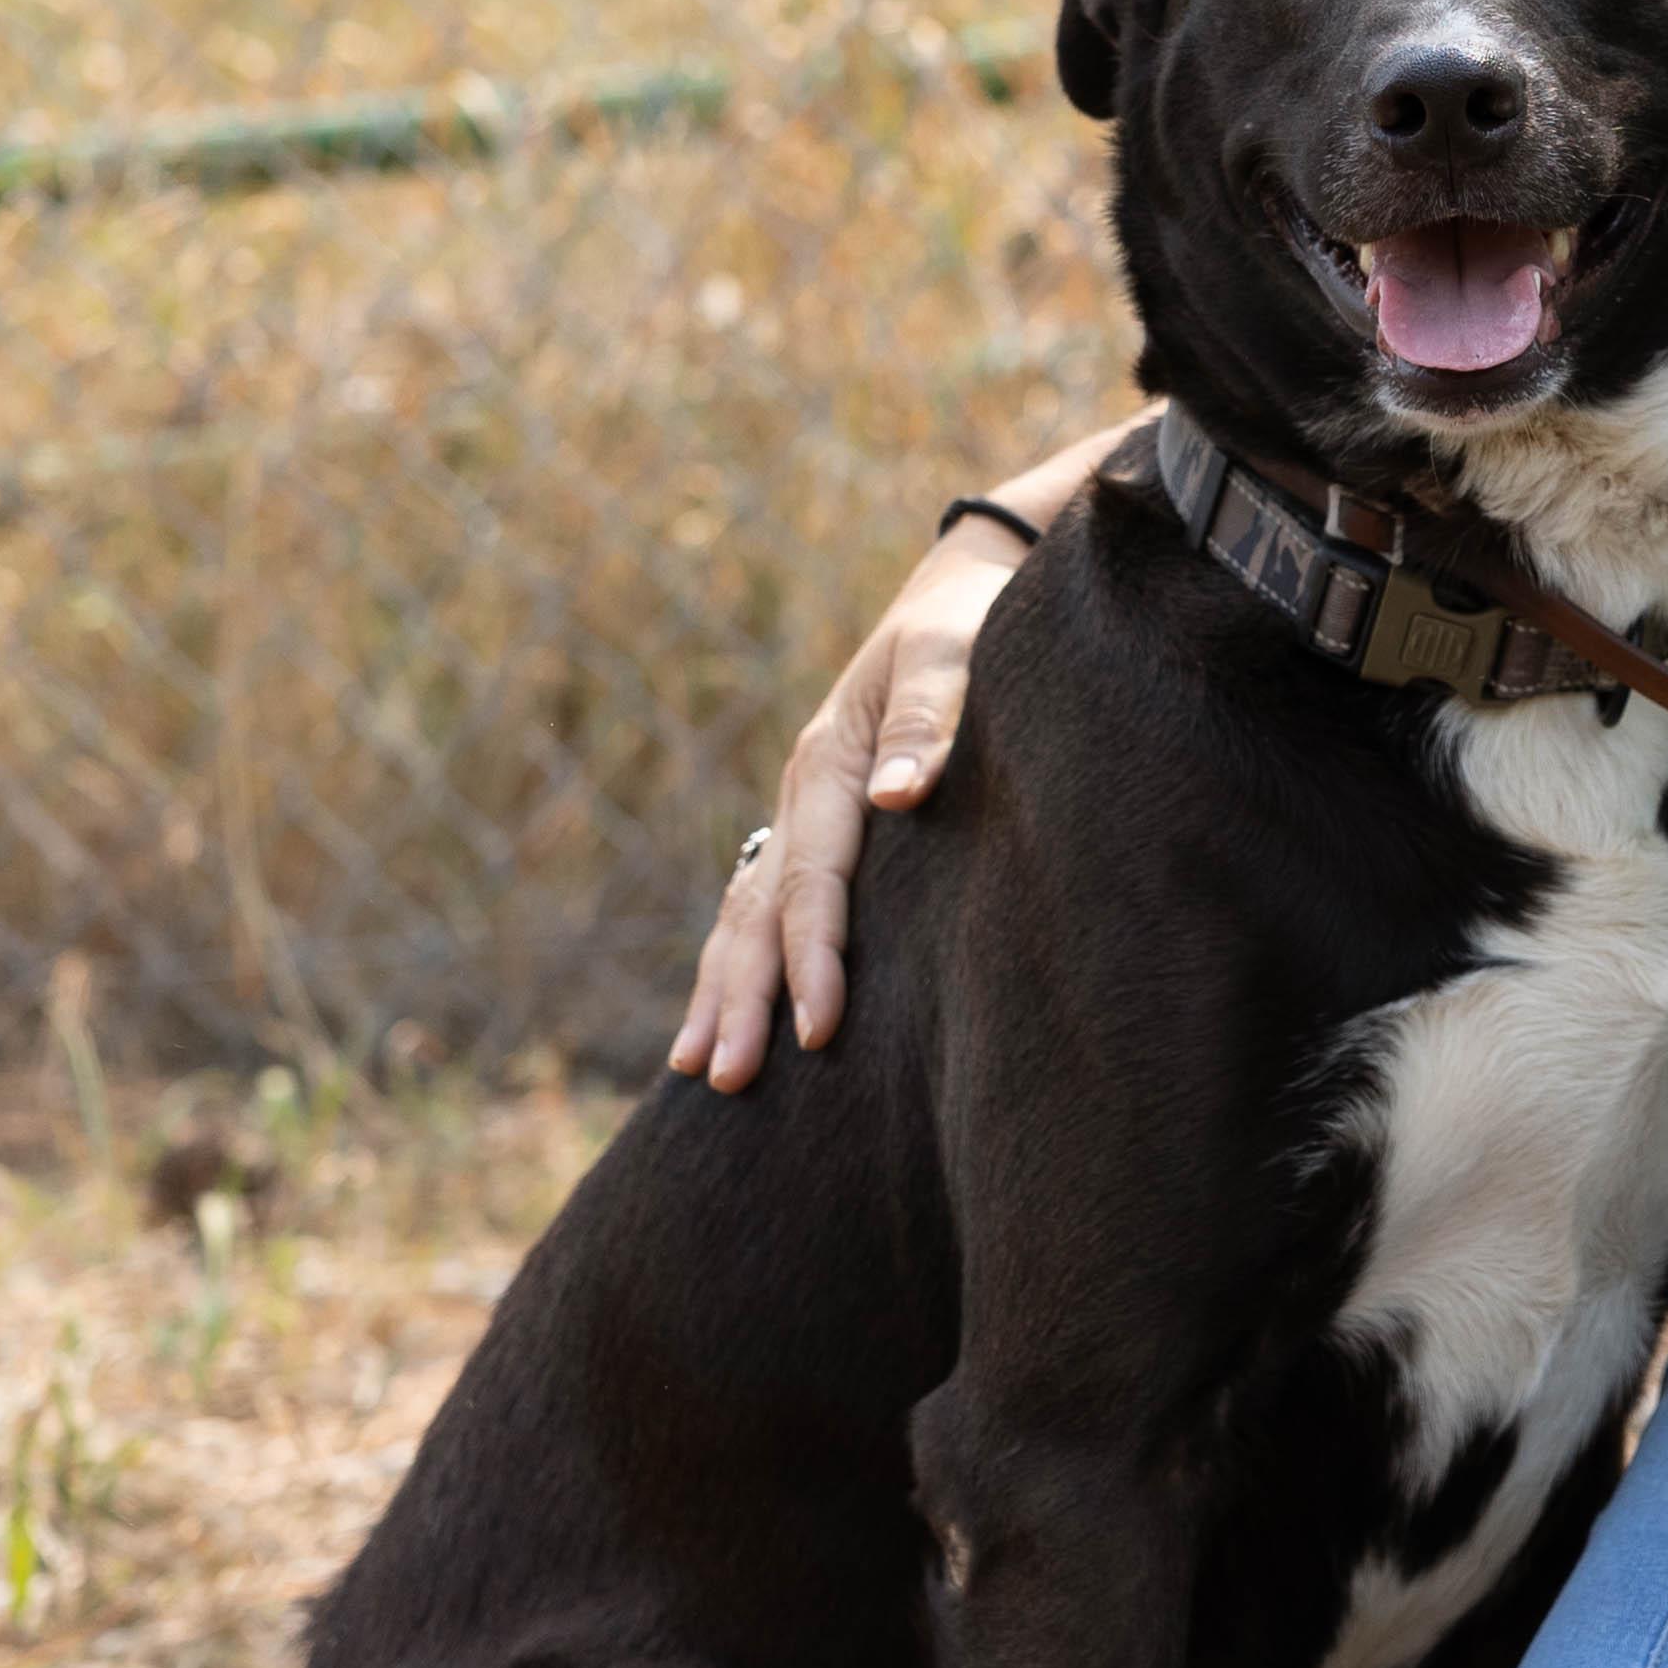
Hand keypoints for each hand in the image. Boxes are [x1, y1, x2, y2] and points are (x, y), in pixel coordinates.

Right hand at [668, 413, 1148, 1092]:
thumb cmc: (967, 628)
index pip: (814, 878)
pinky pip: (763, 907)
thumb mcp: (955, 655)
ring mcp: (799, 813)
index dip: (813, 956)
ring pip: (745, 915)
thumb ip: (933, 718)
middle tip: (724, 1076)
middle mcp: (803, 794)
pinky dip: (738, 965)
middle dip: (741, 996)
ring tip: (700, 1069)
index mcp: (831, 761)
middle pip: (759, 910)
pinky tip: (723, 1017)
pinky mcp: (814, 829)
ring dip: (722, 991)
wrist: (956, 591)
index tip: (816, 1030)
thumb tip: (900, 794)